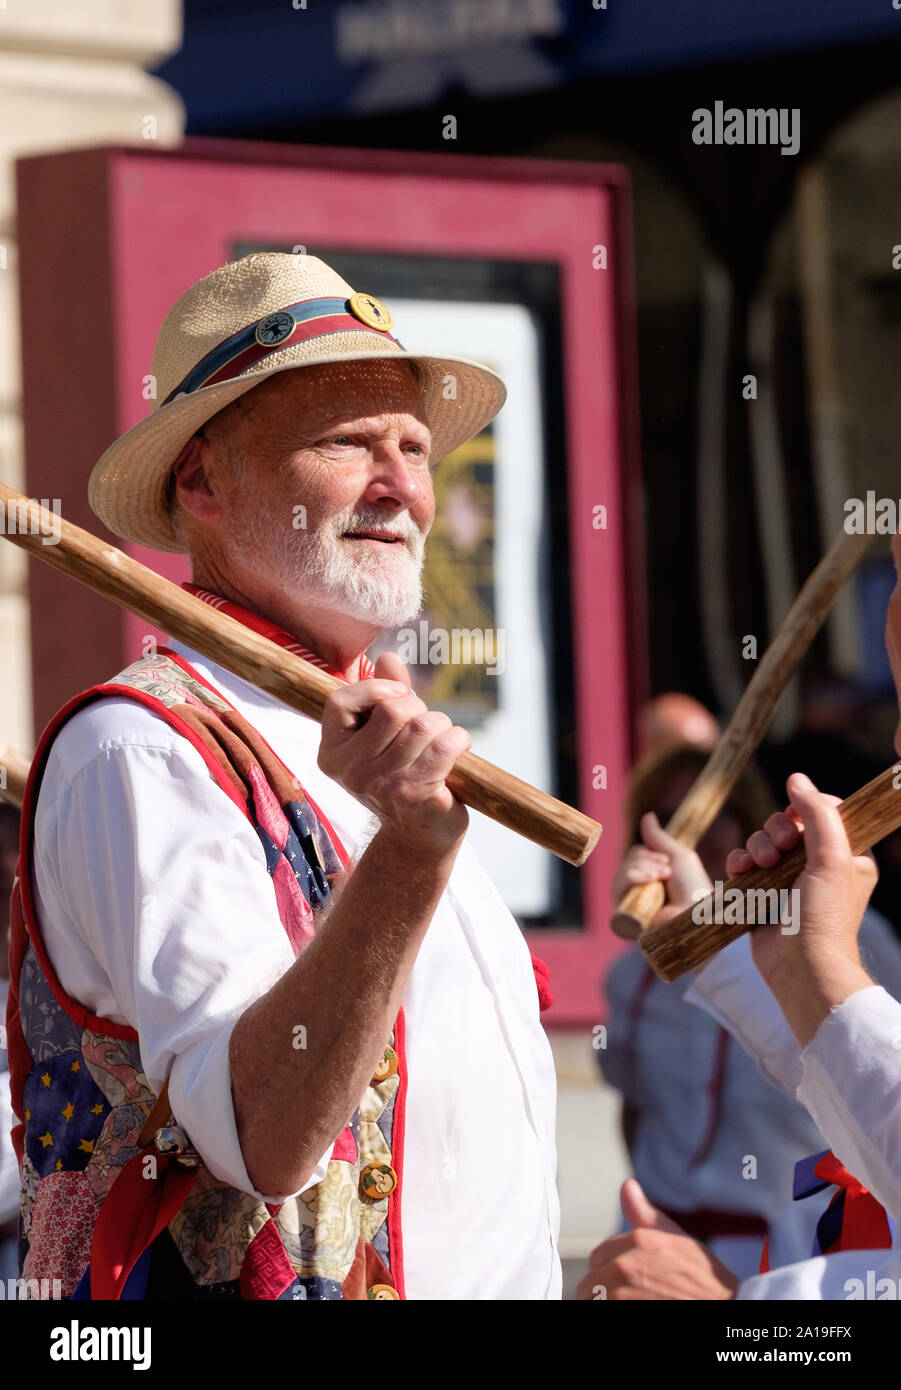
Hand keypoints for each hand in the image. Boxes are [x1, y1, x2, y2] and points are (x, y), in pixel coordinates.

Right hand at [318, 651, 470, 854]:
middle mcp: (350, 770)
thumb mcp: (383, 737)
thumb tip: (388, 658)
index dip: (373, 689)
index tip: (397, 696)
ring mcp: (381, 785)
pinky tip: (458, 748)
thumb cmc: (400, 777)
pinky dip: (459, 740)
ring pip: (422, 725)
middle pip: (392, 708)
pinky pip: (444, 746)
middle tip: (425, 727)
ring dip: (442, 725)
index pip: (340, 701)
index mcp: (332, 752)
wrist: (416, 837)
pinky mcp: (414, 796)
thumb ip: (383, 694)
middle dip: (419, 708)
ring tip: (442, 739)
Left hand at [578, 1179, 738, 1299]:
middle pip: (591, 1280)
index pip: (598, 1255)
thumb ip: (645, 1215)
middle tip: (633, 1295)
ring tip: (634, 1302)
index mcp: (637, 1242)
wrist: (726, 1310)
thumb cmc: (705, 1281)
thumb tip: (627, 1185)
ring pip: (592, 1299)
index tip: (629, 1280)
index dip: (611, 1268)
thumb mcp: (678, 1240)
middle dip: (605, 1288)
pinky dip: (611, 1311)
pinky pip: (599, 1311)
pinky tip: (635, 1308)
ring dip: (606, 1302)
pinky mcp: (618, 1313)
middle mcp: (623, 1267)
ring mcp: (620, 1296)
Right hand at [612, 813, 712, 929]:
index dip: (647, 854)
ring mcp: (632, 905)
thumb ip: (658, 838)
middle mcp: (641, 892)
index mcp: (653, 878)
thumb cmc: (694, 889)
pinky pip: (617, 889)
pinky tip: (647, 883)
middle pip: (627, 862)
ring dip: (641, 869)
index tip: (668, 863)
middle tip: (667, 873)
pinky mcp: (625, 917)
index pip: (635, 856)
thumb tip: (647, 816)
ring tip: (659, 879)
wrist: (697, 915)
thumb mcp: (677, 856)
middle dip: (645, 861)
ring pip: (620, 873)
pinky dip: (630, 879)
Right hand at [723, 772, 876, 1043]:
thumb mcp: (832, 858)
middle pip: (788, 824)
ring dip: (757, 846)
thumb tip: (796, 778)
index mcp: (847, 855)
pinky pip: (743, 862)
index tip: (799, 822)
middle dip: (777, 831)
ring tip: (761, 865)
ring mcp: (787, 879)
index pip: (824, 813)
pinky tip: (742, 872)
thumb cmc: (825, 916)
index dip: (806, 810)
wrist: (799, 967)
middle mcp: (818, 865)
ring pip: (763, 841)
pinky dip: (740, 863)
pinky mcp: (761, 893)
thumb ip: (817, 813)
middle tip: (780, 849)